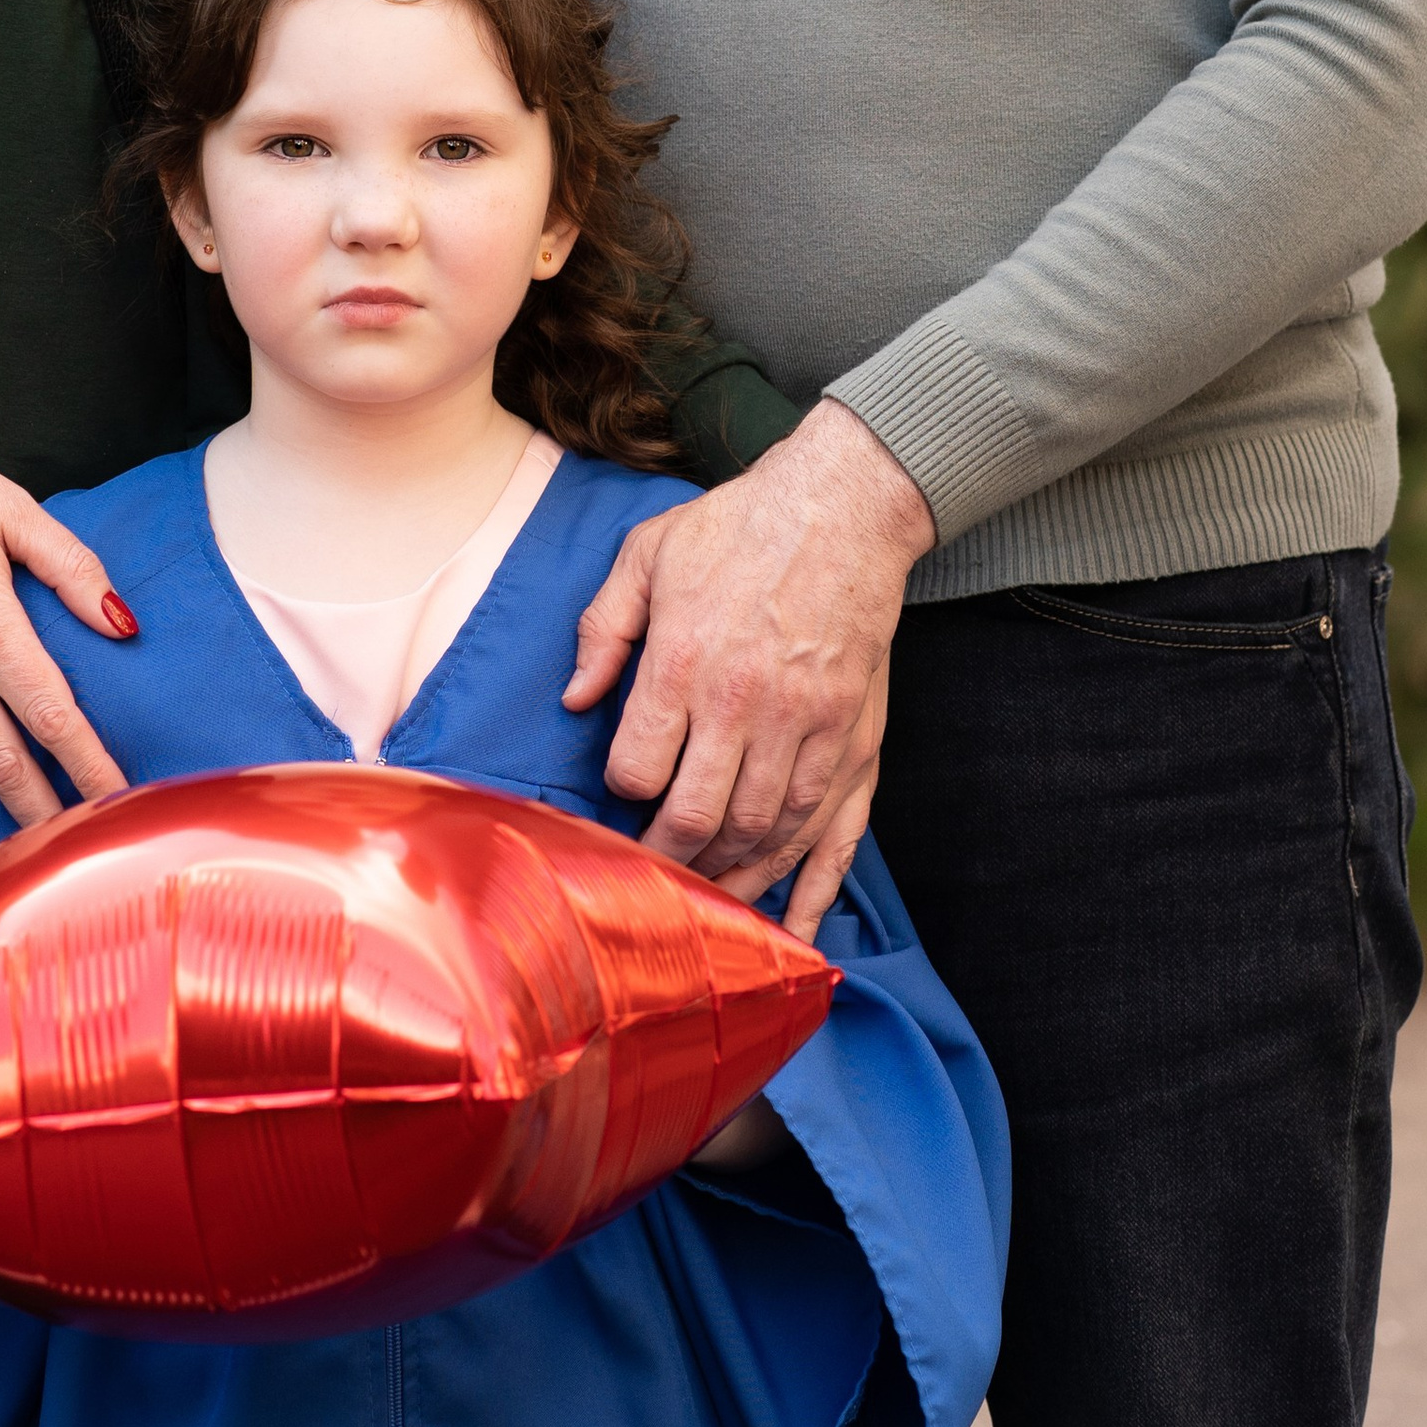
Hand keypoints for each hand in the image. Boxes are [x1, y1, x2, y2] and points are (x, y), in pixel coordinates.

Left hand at [563, 397, 933, 942]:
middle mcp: (742, 701)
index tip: (621, 795)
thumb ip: (603, 628)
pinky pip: (828, 827)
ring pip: (761, 831)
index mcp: (683, 660)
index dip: (622, 793)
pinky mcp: (851, 732)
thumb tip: (575, 700)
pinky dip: (804, 880)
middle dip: (667, 857)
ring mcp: (804, 722)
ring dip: (729, 873)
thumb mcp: (648, 553)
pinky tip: (786, 919)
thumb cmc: (738, 526)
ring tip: (704, 891)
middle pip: (696, 815)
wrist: (842, 507)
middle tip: (650, 875)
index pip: (637, 767)